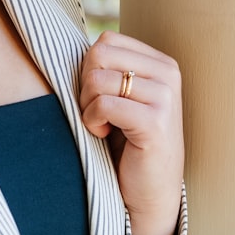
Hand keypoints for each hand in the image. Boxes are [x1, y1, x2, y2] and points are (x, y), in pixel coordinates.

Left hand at [79, 30, 183, 234]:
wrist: (147, 193)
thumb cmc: (126, 144)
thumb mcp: (119, 97)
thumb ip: (106, 69)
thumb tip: (66, 46)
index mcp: (160, 63)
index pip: (107, 41)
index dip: (89, 68)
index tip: (99, 97)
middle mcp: (168, 73)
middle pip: (99, 54)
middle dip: (85, 85)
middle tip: (96, 112)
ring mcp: (165, 97)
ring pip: (97, 79)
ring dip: (87, 106)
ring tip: (101, 125)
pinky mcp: (156, 122)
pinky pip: (104, 105)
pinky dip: (92, 121)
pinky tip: (103, 135)